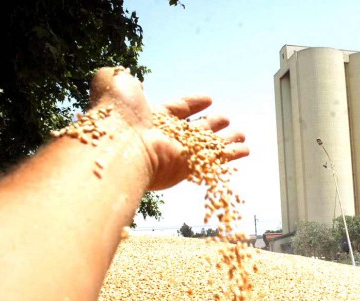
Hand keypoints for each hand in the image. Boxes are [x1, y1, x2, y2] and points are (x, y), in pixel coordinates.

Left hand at [89, 67, 248, 190]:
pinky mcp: (188, 167)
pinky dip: (232, 155)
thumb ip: (117, 76)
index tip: (209, 98)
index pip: (176, 110)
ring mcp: (177, 154)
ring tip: (242, 134)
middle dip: (211, 125)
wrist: (117, 146)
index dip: (193, 104)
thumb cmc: (114, 115)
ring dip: (226, 140)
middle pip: (194, 130)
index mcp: (149, 118)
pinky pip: (215, 159)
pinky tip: (246, 150)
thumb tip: (118, 73)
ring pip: (208, 146)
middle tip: (226, 119)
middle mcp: (165, 137)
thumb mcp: (113, 82)